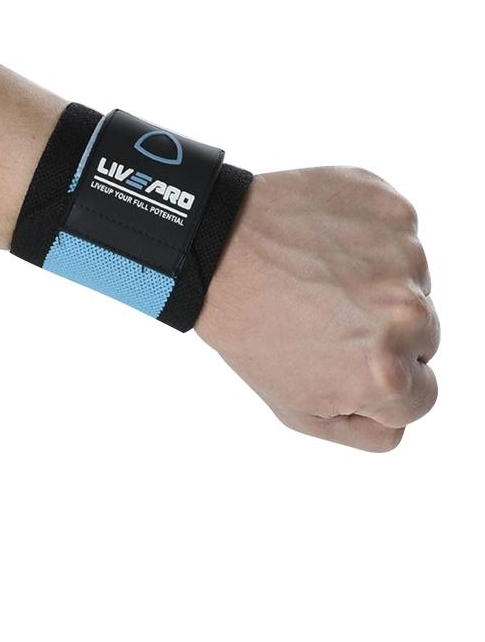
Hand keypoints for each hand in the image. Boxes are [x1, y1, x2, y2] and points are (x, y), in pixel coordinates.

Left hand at [195, 167, 439, 451]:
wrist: (216, 246)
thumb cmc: (249, 329)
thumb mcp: (297, 409)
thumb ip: (367, 430)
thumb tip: (402, 414)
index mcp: (385, 375)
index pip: (423, 395)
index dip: (381, 383)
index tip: (346, 357)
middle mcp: (407, 315)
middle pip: (425, 338)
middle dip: (385, 334)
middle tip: (328, 315)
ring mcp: (405, 257)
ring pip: (413, 286)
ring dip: (379, 285)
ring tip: (322, 277)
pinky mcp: (395, 211)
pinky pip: (400, 238)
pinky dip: (372, 241)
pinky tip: (327, 244)